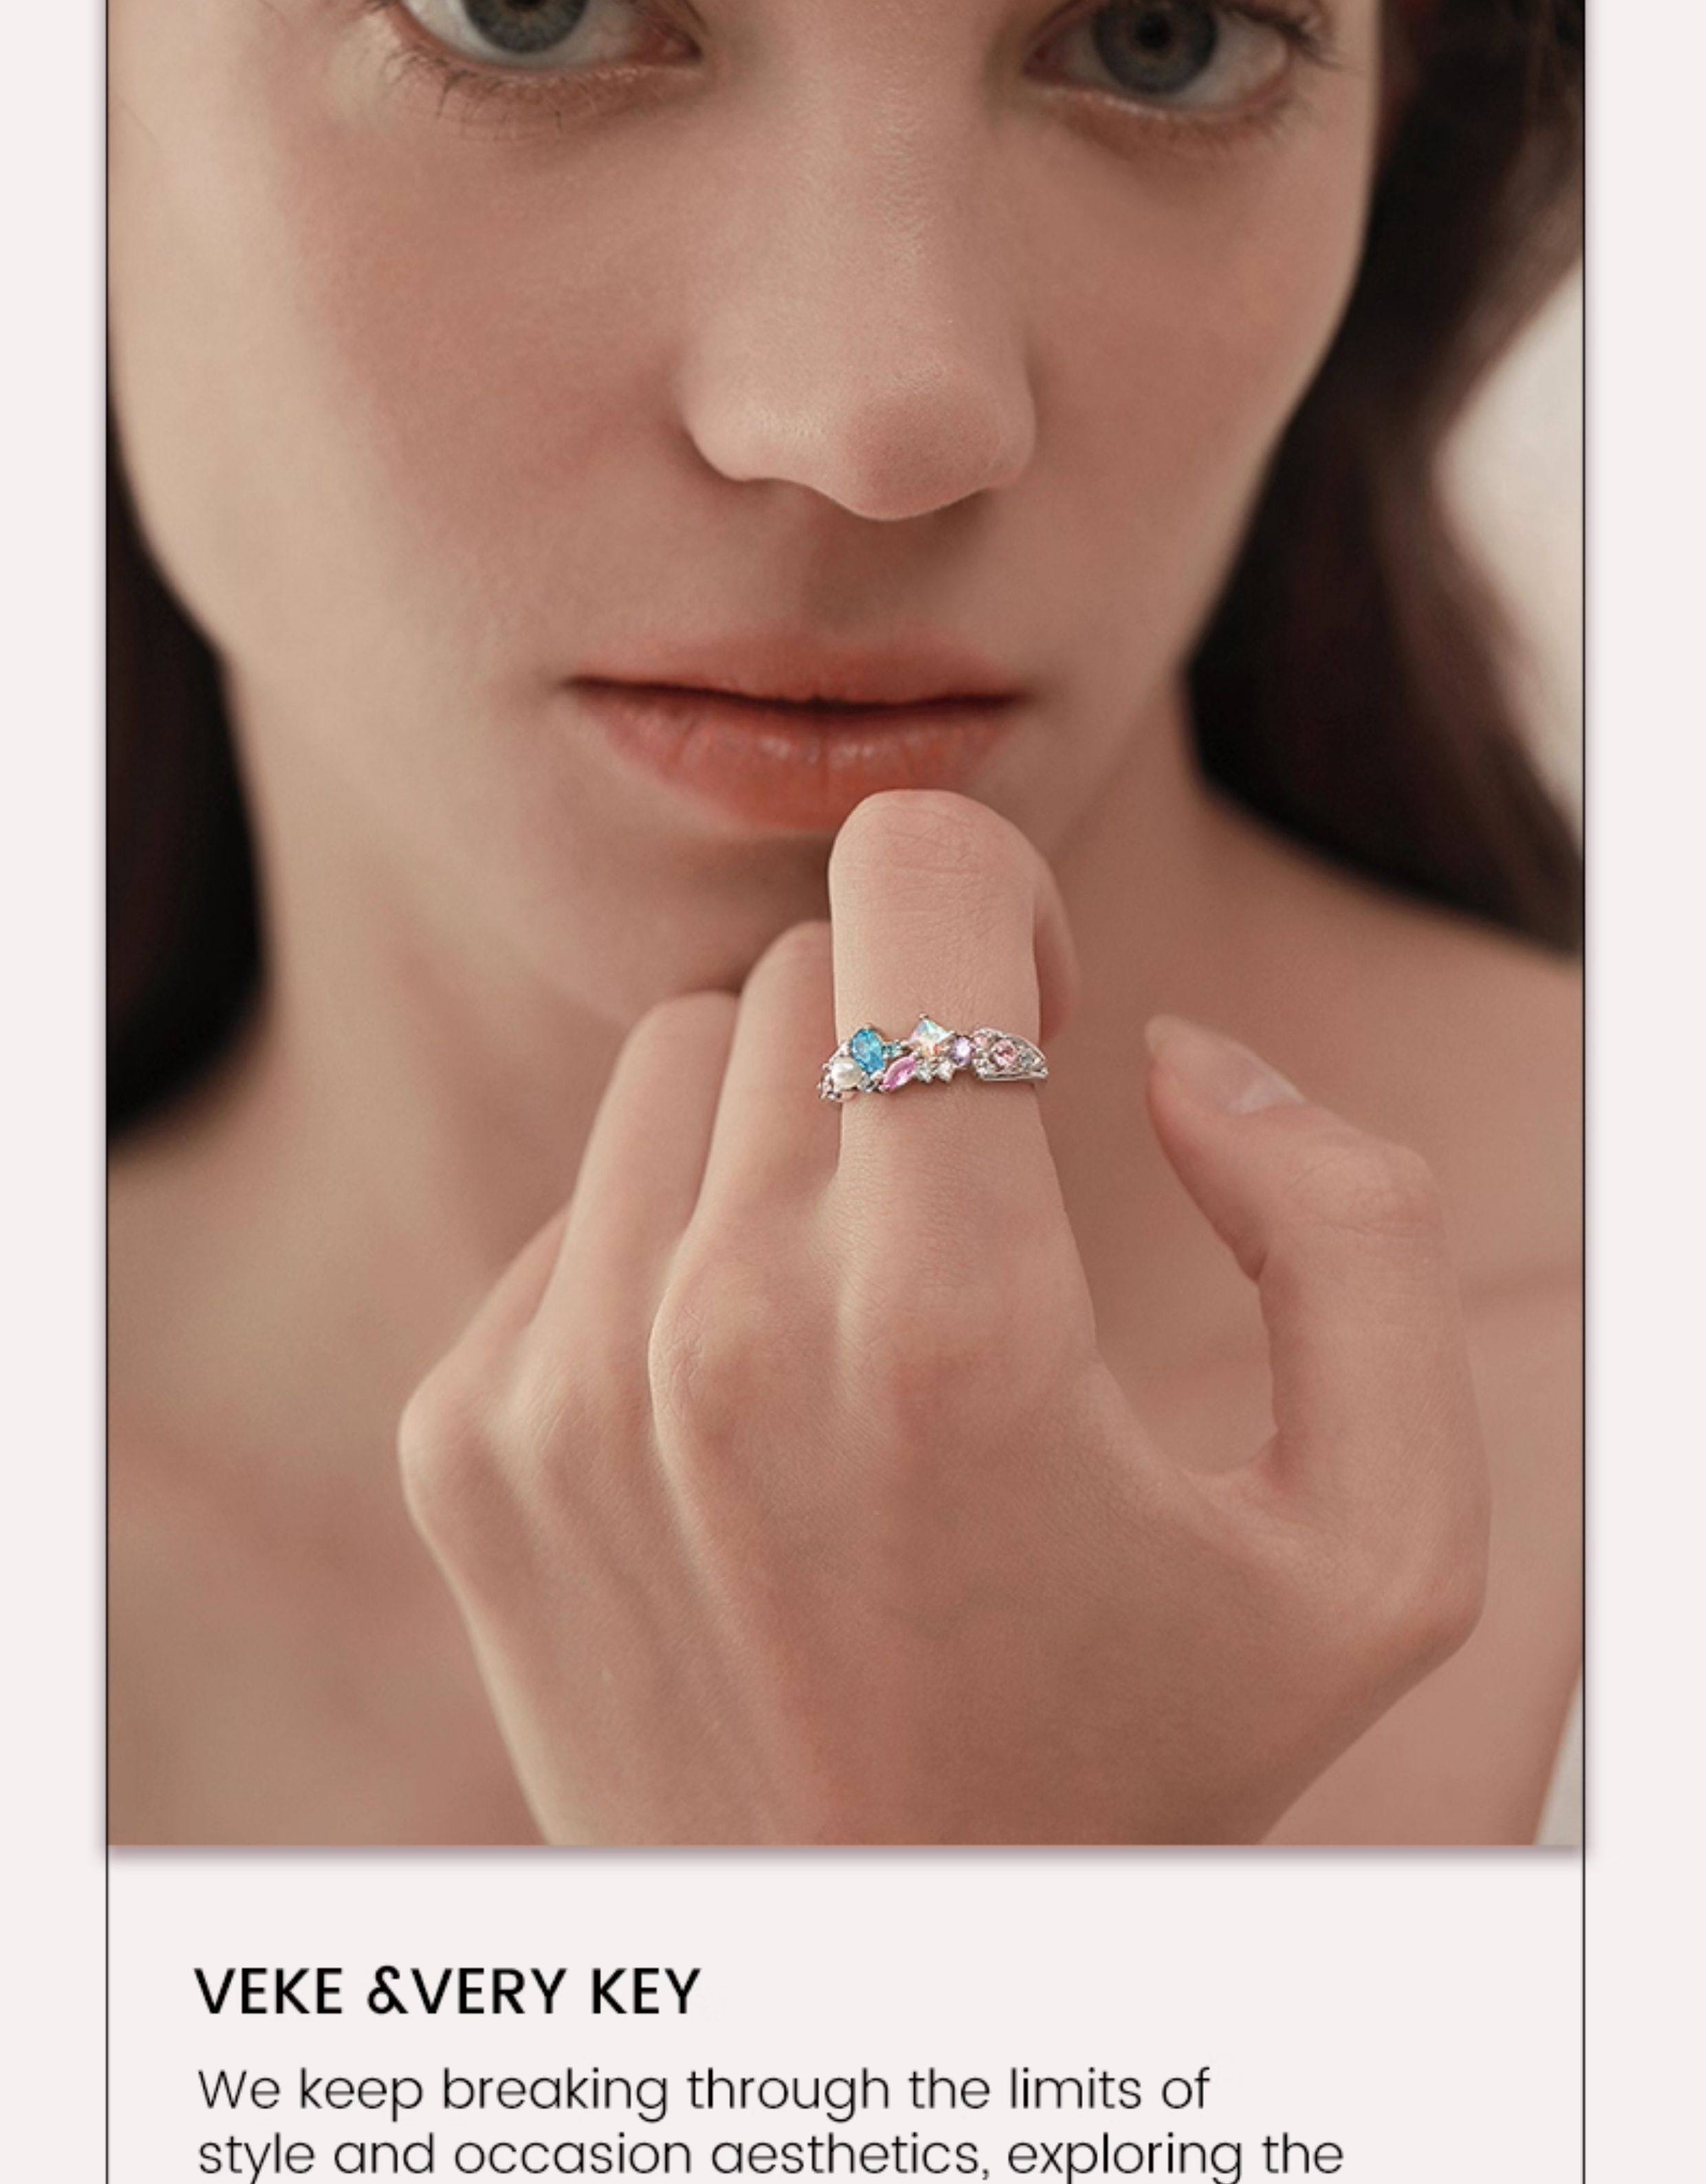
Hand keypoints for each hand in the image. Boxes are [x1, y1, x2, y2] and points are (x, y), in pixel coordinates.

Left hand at [399, 790, 1488, 1843]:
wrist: (887, 2001)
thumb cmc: (1150, 1760)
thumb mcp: (1378, 1544)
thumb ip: (1351, 1237)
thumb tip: (1178, 1058)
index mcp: (948, 1327)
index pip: (908, 879)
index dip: (995, 894)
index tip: (1035, 1005)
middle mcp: (719, 1336)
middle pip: (804, 976)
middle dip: (911, 1042)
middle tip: (981, 1200)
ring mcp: (561, 1391)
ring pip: (679, 1064)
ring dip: (789, 1132)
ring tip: (868, 1308)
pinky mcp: (464, 1443)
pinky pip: (580, 1206)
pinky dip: (674, 1254)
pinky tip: (754, 1408)